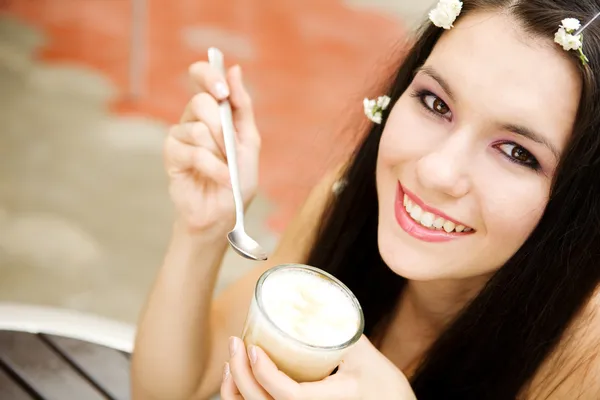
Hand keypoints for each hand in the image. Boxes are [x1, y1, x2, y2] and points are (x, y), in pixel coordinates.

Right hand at [164, 62, 260, 234]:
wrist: (223, 213)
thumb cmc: (237, 179)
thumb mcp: (249, 142)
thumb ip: (242, 107)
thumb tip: (234, 70)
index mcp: (214, 111)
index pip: (202, 76)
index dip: (209, 75)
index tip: (222, 90)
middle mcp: (194, 119)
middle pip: (202, 102)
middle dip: (223, 128)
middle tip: (230, 148)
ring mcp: (180, 136)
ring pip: (199, 129)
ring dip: (220, 152)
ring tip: (226, 170)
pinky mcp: (171, 155)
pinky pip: (193, 151)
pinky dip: (213, 167)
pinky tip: (221, 178)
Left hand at [221, 336, 416, 399]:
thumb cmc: (388, 389)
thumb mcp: (367, 357)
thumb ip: (341, 330)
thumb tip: (317, 300)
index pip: (291, 396)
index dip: (266, 375)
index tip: (253, 349)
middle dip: (242, 376)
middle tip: (236, 343)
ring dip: (236, 390)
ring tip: (233, 359)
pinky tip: (238, 380)